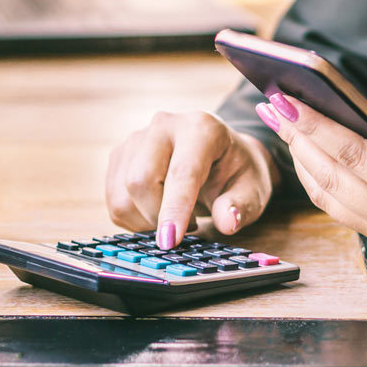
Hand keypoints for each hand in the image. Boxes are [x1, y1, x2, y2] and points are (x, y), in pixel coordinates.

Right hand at [106, 111, 280, 248]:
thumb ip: (241, 205)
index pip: (181, 172)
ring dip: (144, 220)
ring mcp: (136, 138)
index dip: (174, 209)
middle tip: (188, 228)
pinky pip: (114, 199)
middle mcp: (164, 125)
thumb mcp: (253, 190)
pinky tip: (157, 213)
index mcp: (201, 128)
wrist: (220, 154)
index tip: (170, 241)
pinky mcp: (120, 155)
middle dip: (157, 217)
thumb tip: (226, 222)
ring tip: (175, 218)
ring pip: (122, 193)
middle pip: (140, 180)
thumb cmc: (236, 172)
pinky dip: (133, 218)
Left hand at [256, 95, 366, 293]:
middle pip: (331, 178)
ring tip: (283, 125)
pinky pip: (343, 210)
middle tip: (270, 105)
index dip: (315, 127)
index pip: (353, 156)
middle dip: (296, 138)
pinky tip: (308, 155)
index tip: (286, 100)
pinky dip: (320, 181)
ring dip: (302, 160)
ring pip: (329, 199)